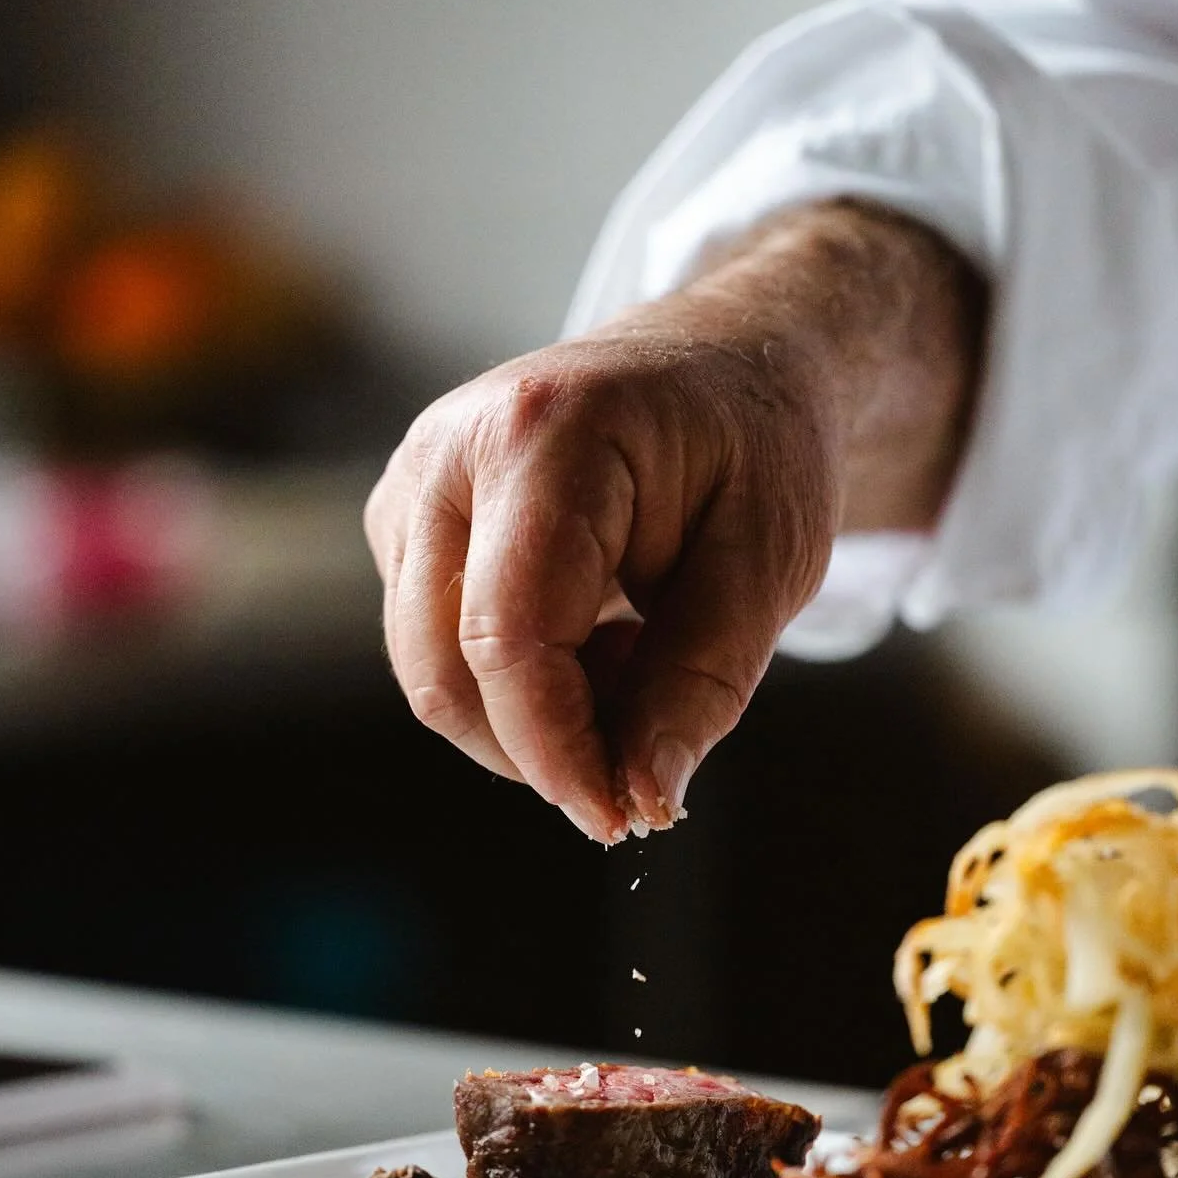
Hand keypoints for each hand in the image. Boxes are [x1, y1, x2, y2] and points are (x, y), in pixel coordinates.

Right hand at [364, 200, 984, 841]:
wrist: (728, 360)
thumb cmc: (759, 449)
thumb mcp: (771, 564)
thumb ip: (702, 685)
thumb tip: (641, 799)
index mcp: (545, 434)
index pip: (509, 637)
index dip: (556, 750)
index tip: (621, 817)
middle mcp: (452, 449)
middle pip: (444, 669)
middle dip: (539, 748)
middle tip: (646, 750)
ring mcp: (414, 481)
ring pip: (431, 670)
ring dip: (533, 712)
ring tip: (635, 655)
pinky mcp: (406, 519)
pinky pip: (435, 646)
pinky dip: (514, 680)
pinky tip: (595, 633)